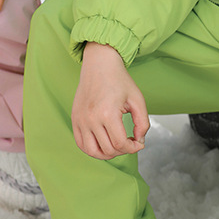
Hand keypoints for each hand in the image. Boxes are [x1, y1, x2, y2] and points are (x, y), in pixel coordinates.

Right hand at [72, 42, 149, 159]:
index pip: (120, 144)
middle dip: (123, 150)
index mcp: (107, 113)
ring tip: (117, 145)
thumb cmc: (119, 79)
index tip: (139, 143)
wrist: (99, 64)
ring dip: (107, 154)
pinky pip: (81, 144)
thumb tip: (139, 141)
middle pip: (108, 150)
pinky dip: (92, 149)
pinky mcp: (75, 119)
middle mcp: (91, 118)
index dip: (133, 147)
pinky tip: (104, 143)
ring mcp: (80, 120)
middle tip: (130, 141)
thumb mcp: (137, 99)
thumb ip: (143, 123)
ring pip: (92, 152)